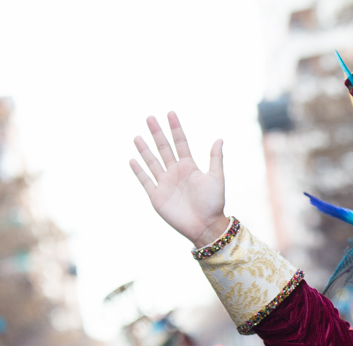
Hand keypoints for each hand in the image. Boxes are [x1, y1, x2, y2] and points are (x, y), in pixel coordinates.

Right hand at [130, 112, 228, 247]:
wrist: (205, 226)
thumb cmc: (214, 203)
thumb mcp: (216, 178)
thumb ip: (215, 159)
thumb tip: (219, 138)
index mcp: (189, 167)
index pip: (180, 143)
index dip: (176, 129)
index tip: (170, 113)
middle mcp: (175, 172)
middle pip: (164, 148)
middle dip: (157, 133)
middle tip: (150, 117)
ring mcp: (165, 183)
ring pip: (152, 162)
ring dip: (145, 149)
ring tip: (138, 136)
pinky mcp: (157, 196)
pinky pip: (145, 181)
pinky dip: (139, 171)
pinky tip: (132, 160)